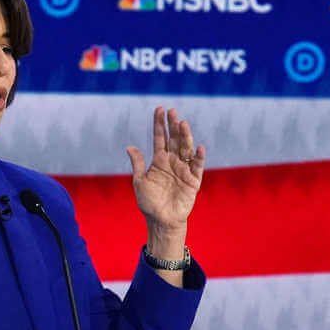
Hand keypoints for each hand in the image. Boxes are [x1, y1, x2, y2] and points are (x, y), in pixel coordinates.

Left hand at [125, 107, 205, 231]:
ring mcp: (184, 170)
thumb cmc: (149, 202)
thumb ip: (138, 164)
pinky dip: (199, 158)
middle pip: (174, 140)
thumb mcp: (140, 181)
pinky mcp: (193, 180)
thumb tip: (129, 147)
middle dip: (173, 126)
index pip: (160, 138)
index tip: (159, 109)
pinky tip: (198, 148)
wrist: (161, 220)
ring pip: (186, 149)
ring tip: (183, 124)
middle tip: (172, 112)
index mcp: (159, 161)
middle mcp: (172, 162)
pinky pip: (198, 167)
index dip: (160, 124)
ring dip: (185, 137)